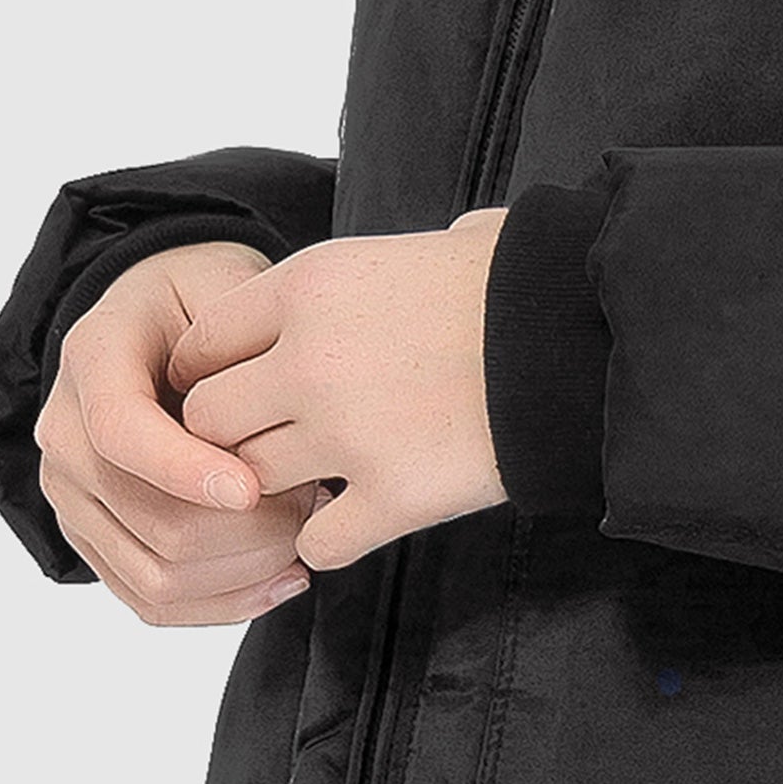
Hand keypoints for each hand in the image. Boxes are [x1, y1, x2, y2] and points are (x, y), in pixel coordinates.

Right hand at [33, 237, 328, 626]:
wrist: (157, 315)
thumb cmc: (199, 296)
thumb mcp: (223, 284)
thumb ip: (241, 344)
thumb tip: (279, 425)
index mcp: (92, 359)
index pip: (121, 430)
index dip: (186, 468)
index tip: (255, 486)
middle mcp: (67, 434)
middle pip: (146, 516)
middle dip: (240, 526)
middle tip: (313, 501)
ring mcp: (75, 495)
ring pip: (154, 572)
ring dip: (241, 568)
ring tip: (305, 536)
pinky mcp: (97, 539)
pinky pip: (151, 599)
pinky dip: (221, 601)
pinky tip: (279, 579)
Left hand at [167, 210, 510, 570]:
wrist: (579, 331)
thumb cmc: (515, 278)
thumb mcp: (432, 241)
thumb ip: (383, 267)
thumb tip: (424, 258)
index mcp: (311, 284)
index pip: (203, 340)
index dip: (211, 369)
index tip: (236, 384)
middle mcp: (309, 359)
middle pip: (207, 419)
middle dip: (233, 433)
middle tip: (275, 435)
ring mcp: (345, 435)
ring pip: (250, 482)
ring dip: (279, 485)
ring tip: (319, 474)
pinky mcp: (392, 498)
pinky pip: (317, 541)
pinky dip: (329, 537)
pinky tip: (359, 514)